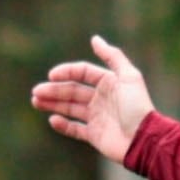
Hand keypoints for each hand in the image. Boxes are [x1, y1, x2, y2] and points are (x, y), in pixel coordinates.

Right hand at [29, 34, 158, 160]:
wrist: (144, 140)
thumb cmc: (137, 107)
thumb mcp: (129, 76)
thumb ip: (113, 56)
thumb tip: (94, 39)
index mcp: (108, 83)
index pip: (83, 73)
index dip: (67, 72)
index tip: (52, 76)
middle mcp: (101, 98)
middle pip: (72, 90)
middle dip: (53, 90)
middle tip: (36, 92)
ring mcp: (97, 117)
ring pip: (70, 108)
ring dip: (52, 104)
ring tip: (36, 101)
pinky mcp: (94, 135)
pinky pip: (75, 129)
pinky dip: (63, 125)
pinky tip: (52, 119)